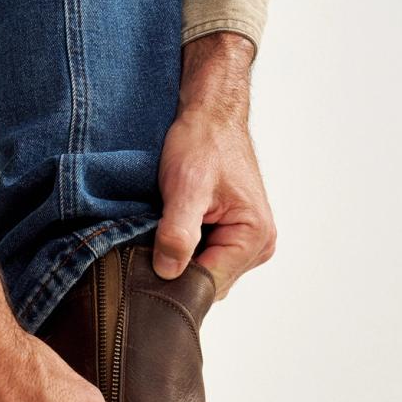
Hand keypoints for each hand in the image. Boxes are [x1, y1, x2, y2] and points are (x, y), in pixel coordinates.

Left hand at [153, 32, 275, 298]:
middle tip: (148, 245)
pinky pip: (202, 259)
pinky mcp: (232, 238)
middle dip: (176, 270)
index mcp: (254, 237)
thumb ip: (178, 233)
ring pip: (202, 274)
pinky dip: (183, 250)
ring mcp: (246, 245)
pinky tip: (171, 230)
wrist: (210, 116)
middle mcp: (257, 247)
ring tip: (161, 232)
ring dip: (178, 259)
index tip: (143, 266)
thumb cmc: (203, 142)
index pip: (208, 284)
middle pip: (206, 284)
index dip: (173, 280)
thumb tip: (168, 272)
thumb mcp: (186, 186)